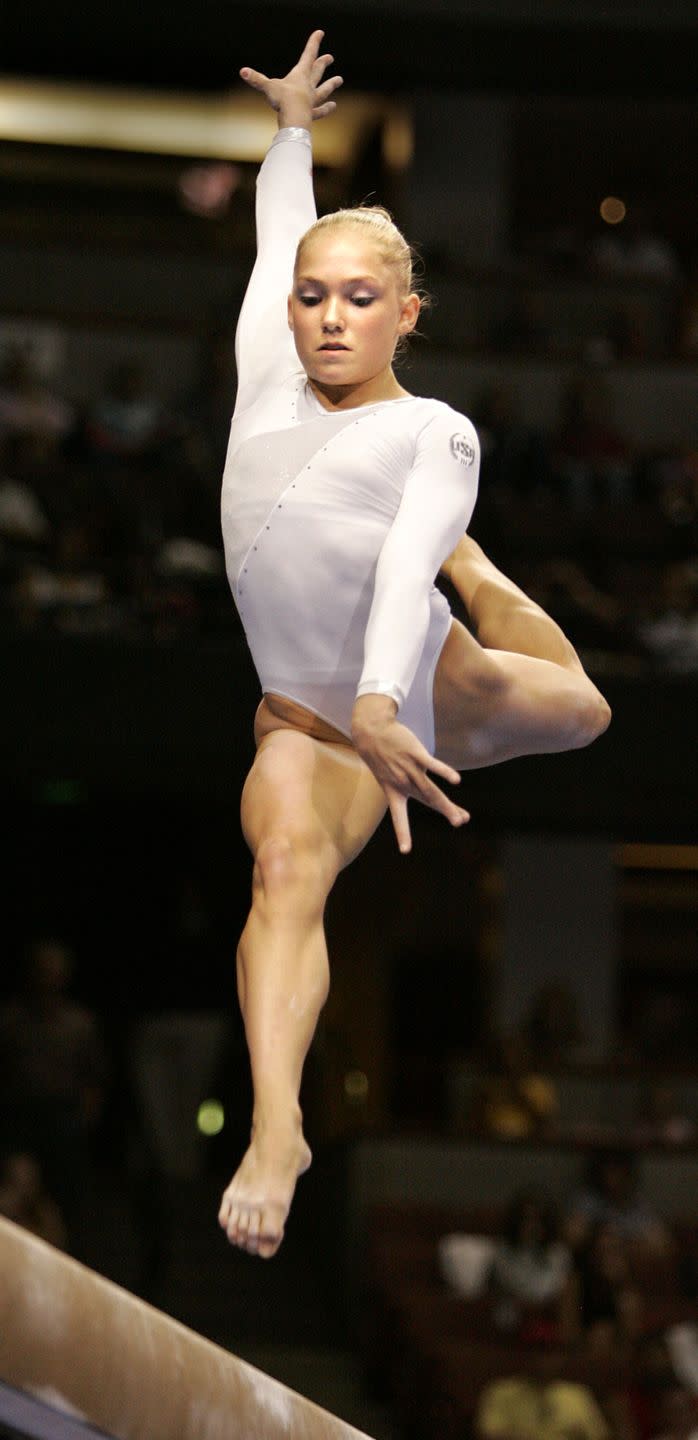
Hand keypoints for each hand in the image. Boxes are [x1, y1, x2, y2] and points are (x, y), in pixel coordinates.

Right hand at [240, 30, 342, 127]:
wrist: (294, 117)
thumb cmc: (282, 99)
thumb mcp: (267, 87)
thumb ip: (256, 79)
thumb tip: (242, 72)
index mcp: (300, 74)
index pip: (308, 54)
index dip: (314, 43)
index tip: (320, 33)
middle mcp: (308, 85)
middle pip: (317, 71)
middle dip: (323, 63)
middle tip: (330, 57)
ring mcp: (312, 100)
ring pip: (324, 90)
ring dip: (331, 84)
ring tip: (339, 79)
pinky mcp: (312, 113)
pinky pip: (320, 110)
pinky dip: (326, 108)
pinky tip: (334, 106)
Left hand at [351, 694, 469, 853]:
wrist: (370, 731)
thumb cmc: (383, 755)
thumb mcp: (390, 775)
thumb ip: (413, 787)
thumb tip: (430, 796)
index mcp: (394, 792)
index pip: (398, 817)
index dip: (402, 833)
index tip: (405, 851)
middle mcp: (403, 783)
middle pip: (427, 800)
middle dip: (444, 812)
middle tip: (459, 823)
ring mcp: (410, 768)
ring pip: (431, 789)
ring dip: (447, 804)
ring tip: (460, 817)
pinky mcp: (415, 753)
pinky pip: (432, 765)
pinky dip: (445, 772)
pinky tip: (456, 780)